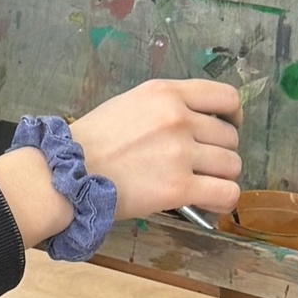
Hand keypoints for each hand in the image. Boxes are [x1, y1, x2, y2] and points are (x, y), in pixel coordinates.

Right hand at [71, 79, 241, 219]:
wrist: (65, 173)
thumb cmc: (91, 142)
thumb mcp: (128, 104)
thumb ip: (165, 107)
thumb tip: (197, 124)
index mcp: (165, 94)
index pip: (225, 97)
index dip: (233, 116)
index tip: (226, 127)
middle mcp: (178, 118)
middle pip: (230, 136)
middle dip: (219, 152)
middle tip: (197, 165)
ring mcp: (179, 153)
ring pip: (232, 165)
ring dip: (221, 177)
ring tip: (201, 185)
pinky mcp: (178, 187)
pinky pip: (226, 193)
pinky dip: (222, 200)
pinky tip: (209, 203)